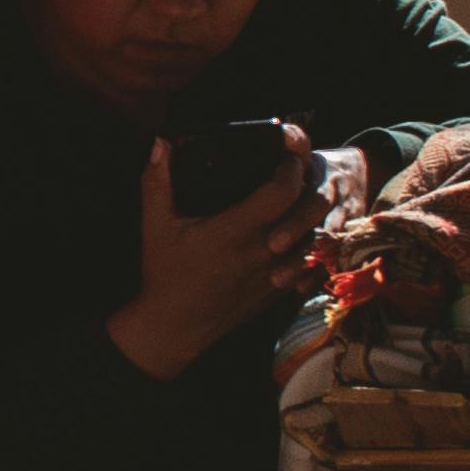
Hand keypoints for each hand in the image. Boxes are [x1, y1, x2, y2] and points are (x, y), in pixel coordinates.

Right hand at [107, 130, 324, 381]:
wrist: (174, 326)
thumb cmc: (165, 273)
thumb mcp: (155, 225)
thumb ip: (156, 182)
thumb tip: (159, 144)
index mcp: (233, 231)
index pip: (280, 192)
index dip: (289, 168)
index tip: (285, 155)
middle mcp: (261, 252)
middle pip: (307, 212)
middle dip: (309, 187)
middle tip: (298, 174)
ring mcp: (274, 274)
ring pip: (314, 238)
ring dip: (311, 218)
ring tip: (300, 202)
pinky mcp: (278, 292)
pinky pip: (311, 266)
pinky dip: (313, 248)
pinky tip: (304, 236)